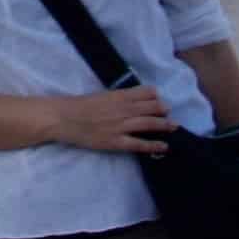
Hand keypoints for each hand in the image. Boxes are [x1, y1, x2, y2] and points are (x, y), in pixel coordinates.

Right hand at [49, 86, 173, 156]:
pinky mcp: (116, 141)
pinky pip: (139, 144)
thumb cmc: (79, 106)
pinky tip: (164, 146)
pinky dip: (154, 145)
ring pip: (150, 123)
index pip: (146, 92)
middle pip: (152, 107)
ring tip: (174, 127)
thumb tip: (132, 99)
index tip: (159, 100)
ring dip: (165, 125)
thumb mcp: (102, 95)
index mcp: (119, 95)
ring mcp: (121, 126)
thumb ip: (118, 97)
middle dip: (163, 110)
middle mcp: (124, 109)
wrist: (64, 118)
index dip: (155, 96)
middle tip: (169, 113)